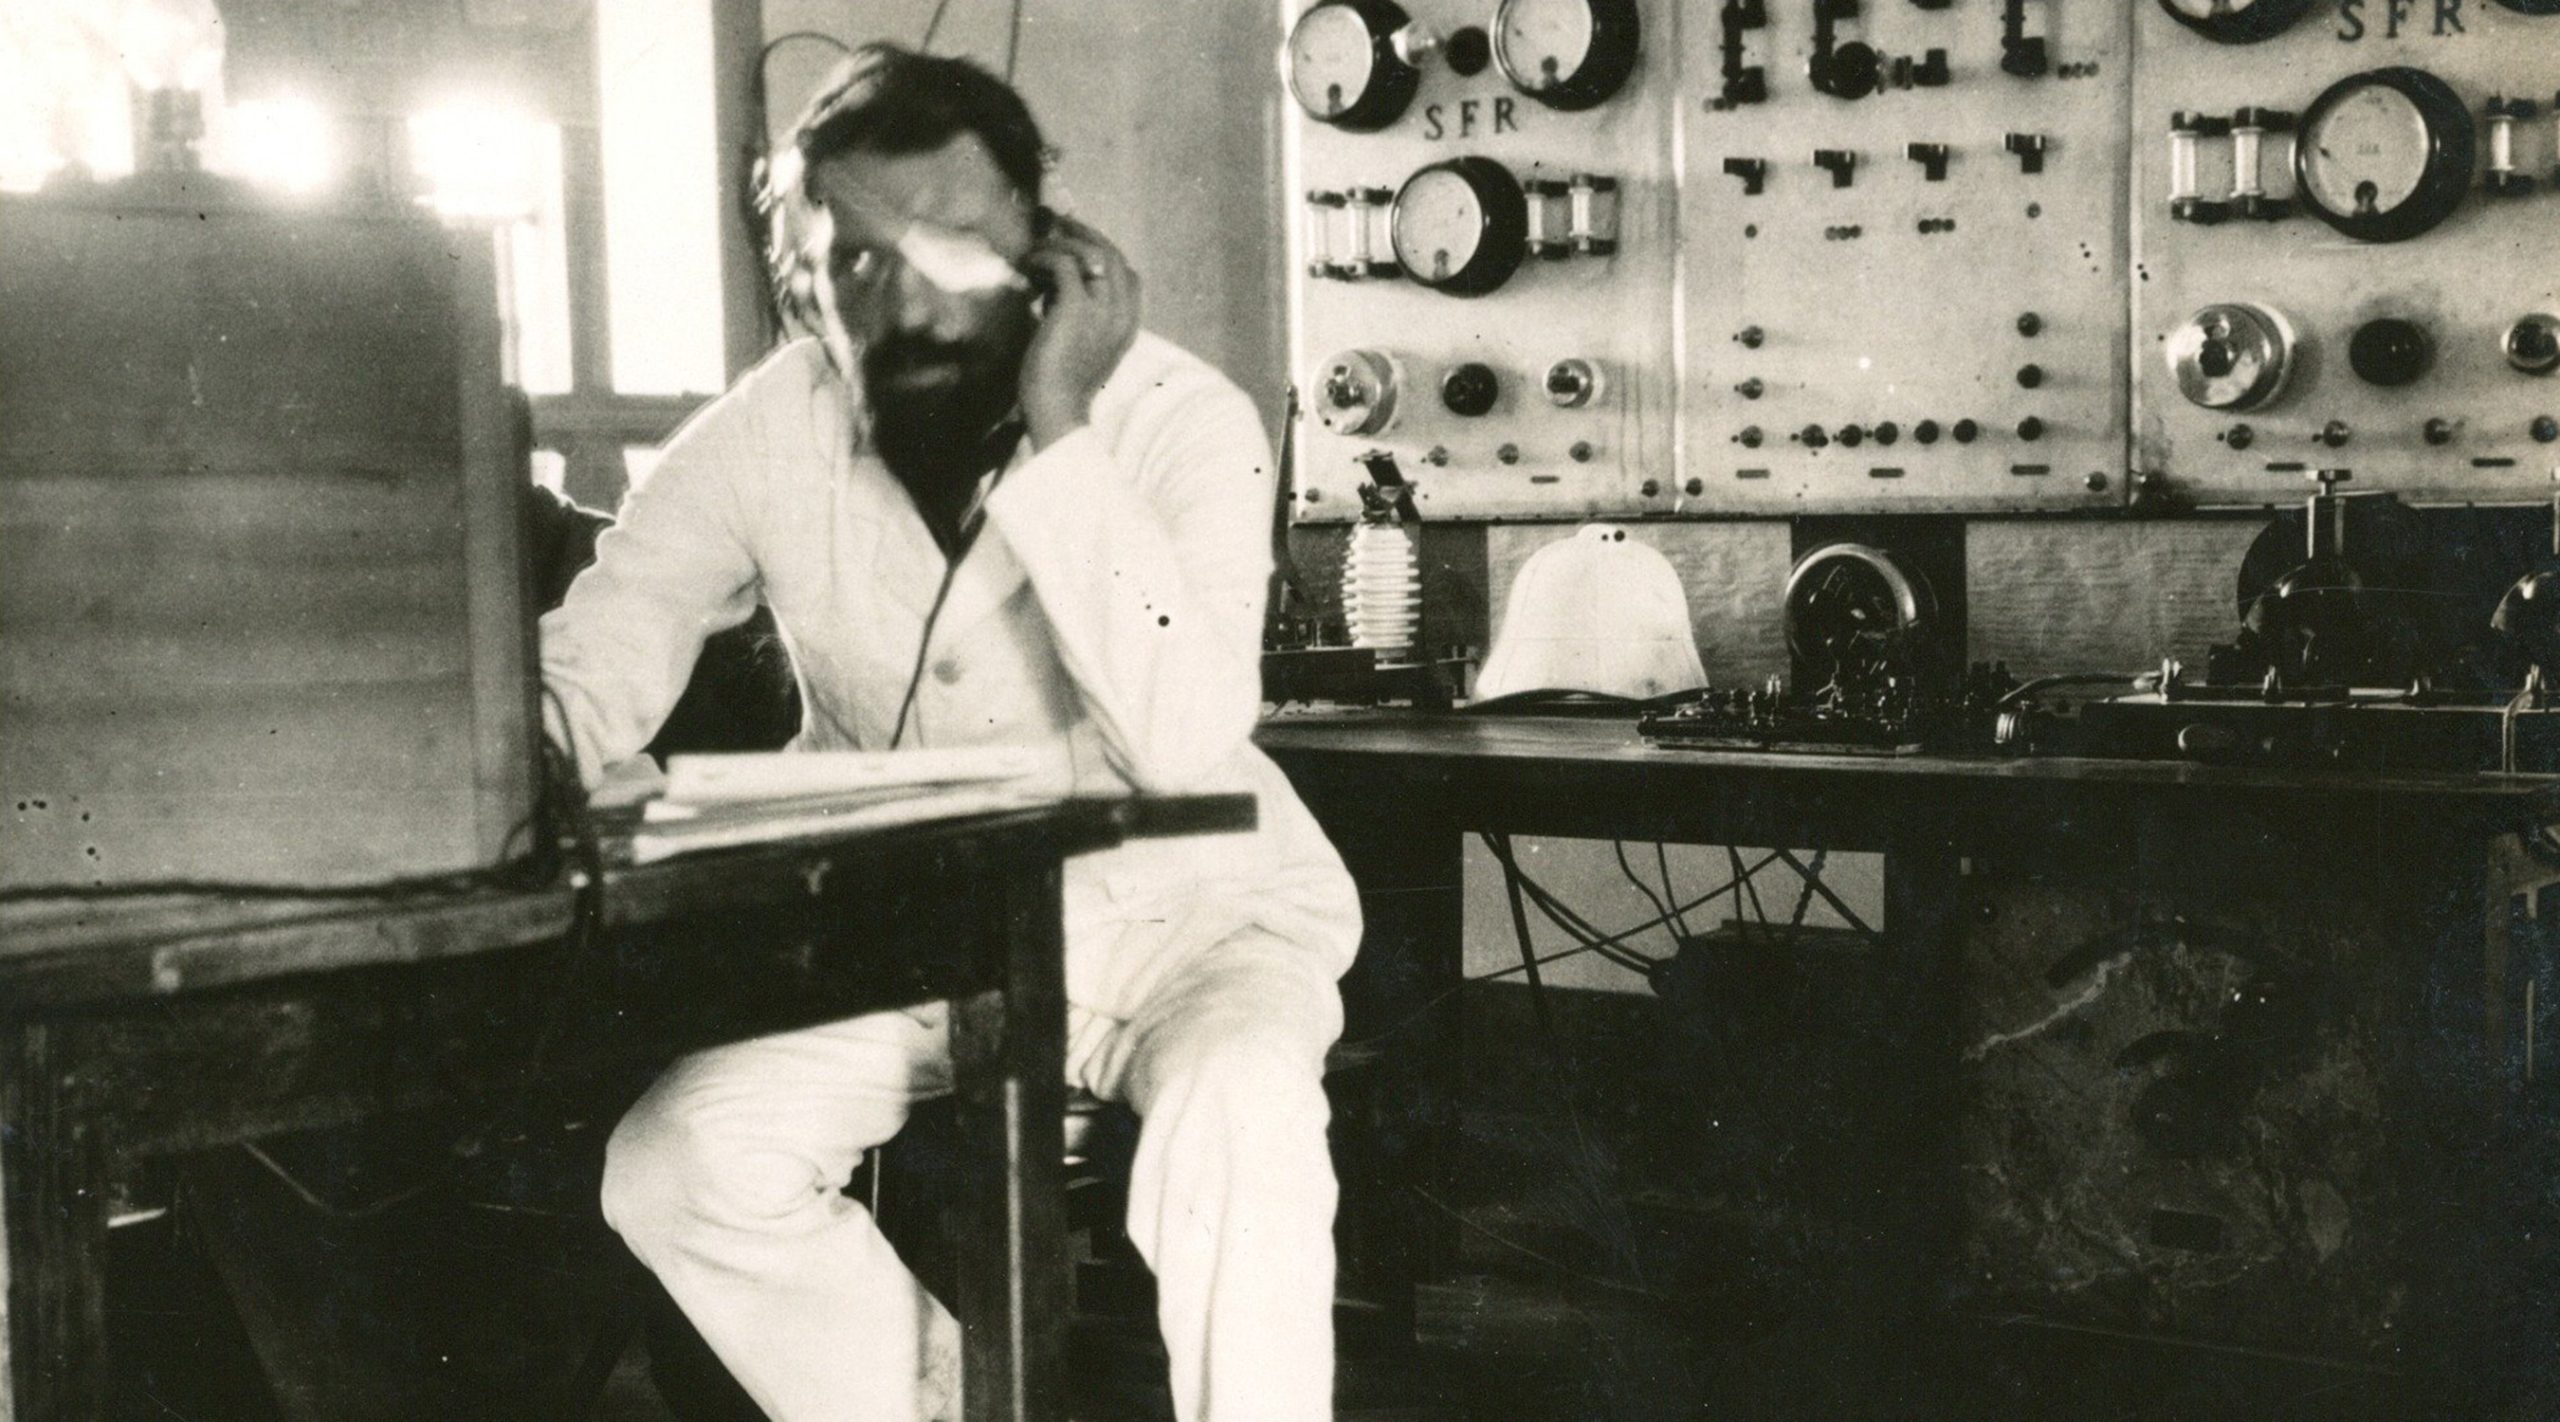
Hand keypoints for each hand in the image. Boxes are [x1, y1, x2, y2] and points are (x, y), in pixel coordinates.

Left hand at [1017, 215, 1140, 449]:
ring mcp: (1104, 309)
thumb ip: (1078, 317)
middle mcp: (1123, 313)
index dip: (1102, 253)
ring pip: (1091, 253)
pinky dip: (1044, 258)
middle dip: (1084, 234)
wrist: (1057, 409)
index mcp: (1128, 324)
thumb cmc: (1061, 384)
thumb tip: (1053, 288)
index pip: (1128, 274)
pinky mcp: (1078, 307)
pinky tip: (1028, 266)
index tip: (1077, 243)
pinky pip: (1065, 263)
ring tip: (1037, 248)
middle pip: (1112, 255)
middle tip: (1057, 222)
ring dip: (1062, 243)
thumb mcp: (1079, 345)